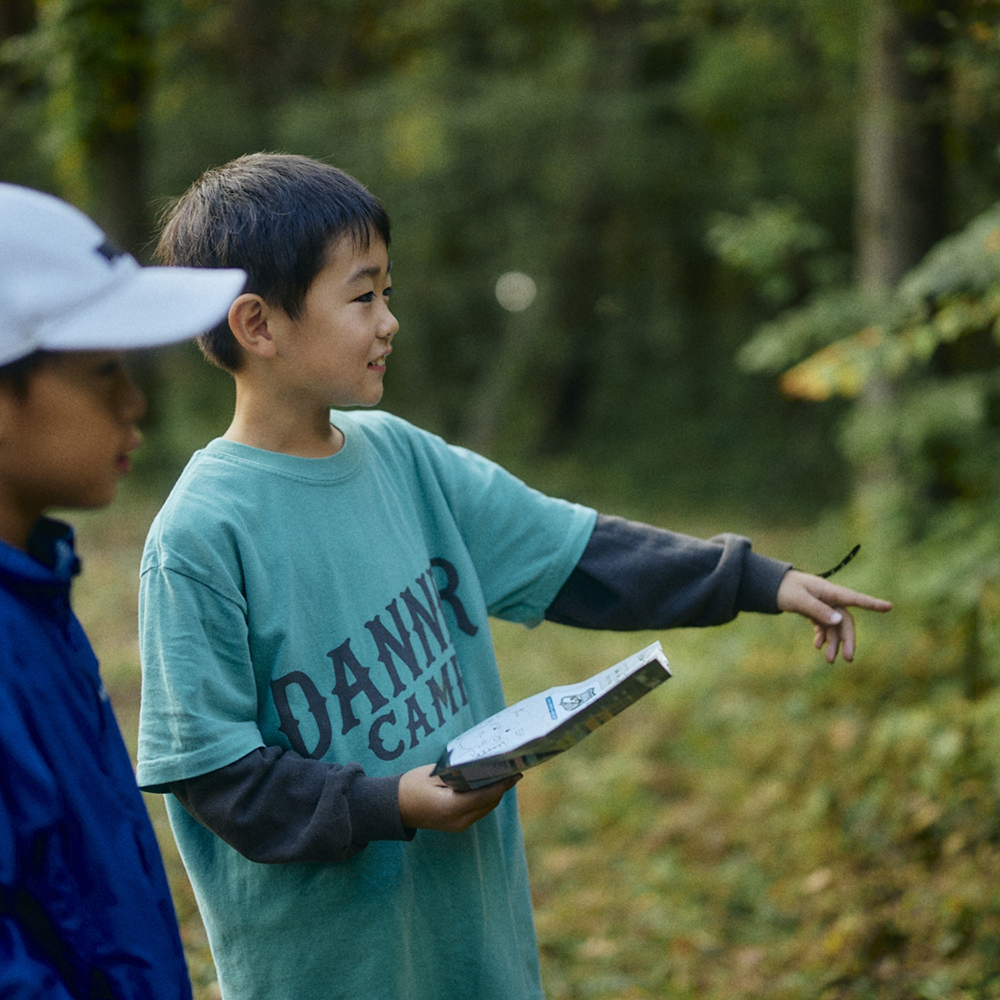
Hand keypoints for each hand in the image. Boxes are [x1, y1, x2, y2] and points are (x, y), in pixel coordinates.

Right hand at [398, 763, 520, 832]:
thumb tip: (482, 767)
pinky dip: (484, 799)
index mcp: (452, 807)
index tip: (516, 772)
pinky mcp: (456, 826)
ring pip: (485, 808)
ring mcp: (458, 826)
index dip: (503, 784)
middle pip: (489, 803)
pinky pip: (477, 811)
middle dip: (502, 787)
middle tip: (511, 769)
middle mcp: (459, 821)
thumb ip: (459, 773)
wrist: (394, 808)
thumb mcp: (435, 774)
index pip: (486, 796)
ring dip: (494, 793)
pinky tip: (486, 785)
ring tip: (502, 775)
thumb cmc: (412, 786)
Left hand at [776, 569, 891, 663]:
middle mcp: (830, 599)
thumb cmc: (785, 588)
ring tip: (828, 660)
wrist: (771, 586)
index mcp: (829, 591)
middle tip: (848, 659)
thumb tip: (838, 621)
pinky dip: (823, 636)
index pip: (854, 598)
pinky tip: (817, 645)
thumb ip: (817, 609)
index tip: (889, 607)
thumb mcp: (798, 599)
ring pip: (834, 627)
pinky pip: (825, 626)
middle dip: (847, 640)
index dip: (872, 604)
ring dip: (833, 643)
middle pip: (845, 620)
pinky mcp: (817, 612)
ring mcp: (824, 606)